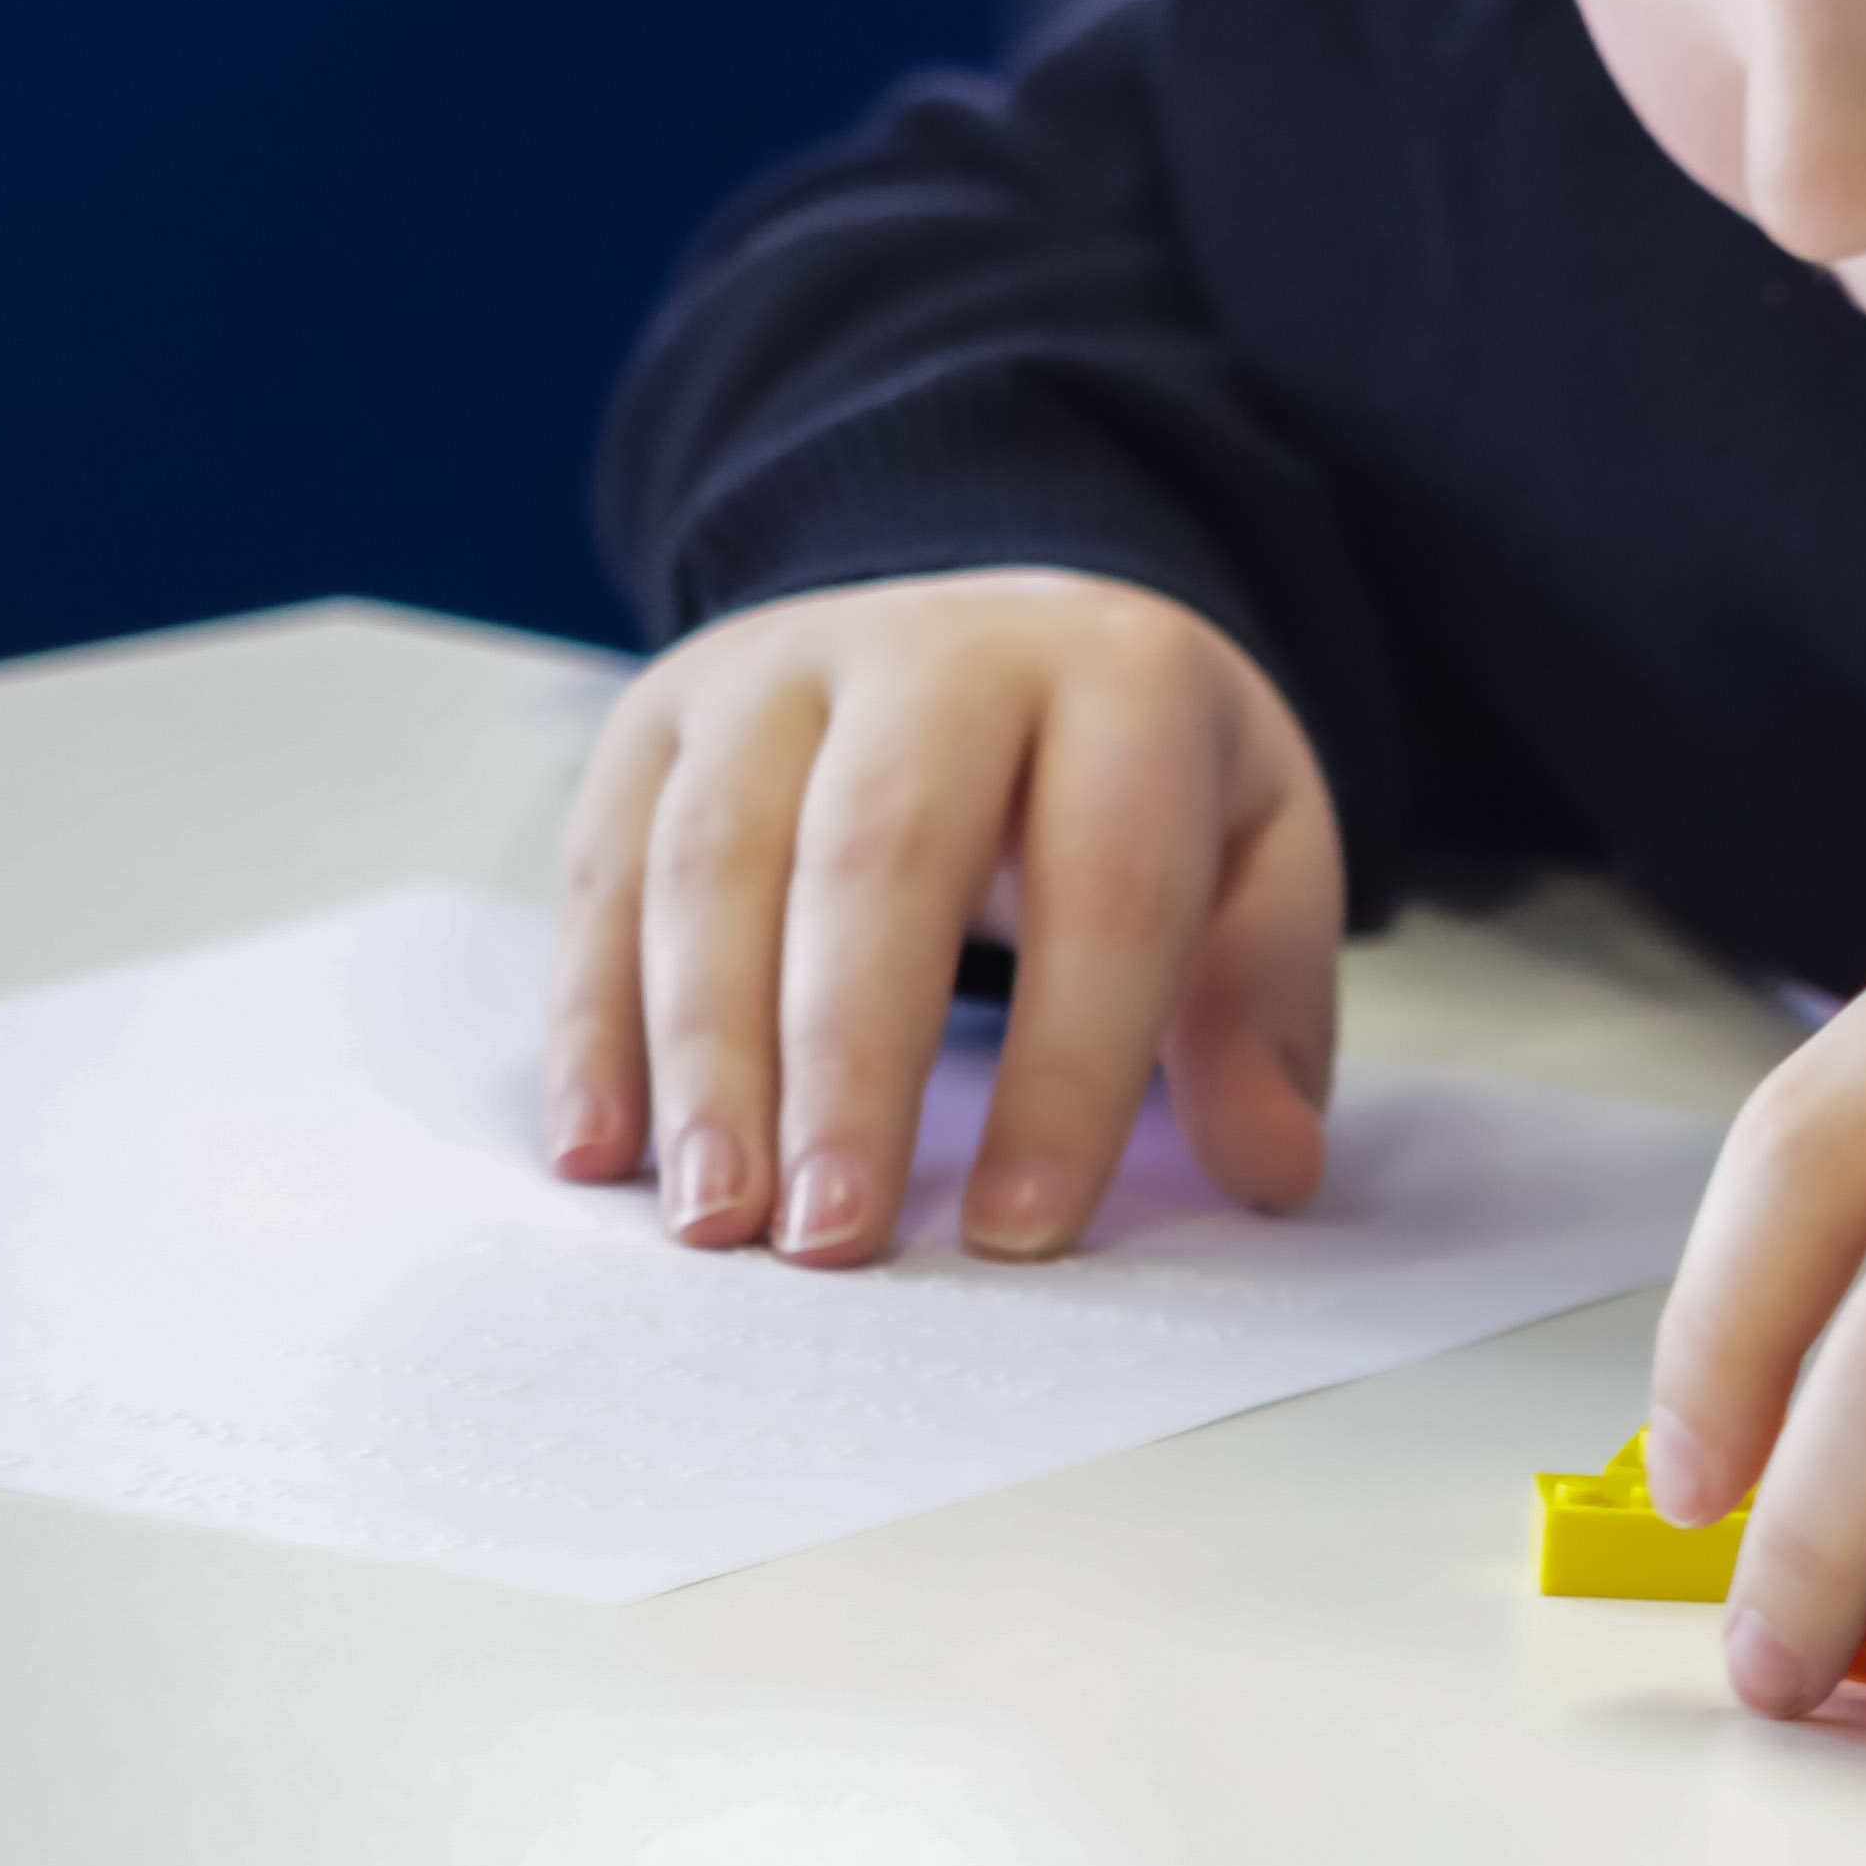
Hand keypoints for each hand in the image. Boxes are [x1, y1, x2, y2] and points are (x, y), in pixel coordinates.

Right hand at [547, 571, 1346, 1266]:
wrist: (1005, 625)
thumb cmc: (1134, 777)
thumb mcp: (1256, 855)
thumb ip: (1264, 1009)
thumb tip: (1271, 1170)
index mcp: (1121, 677)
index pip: (1107, 884)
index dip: (1071, 1067)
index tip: (1024, 1230)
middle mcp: (936, 650)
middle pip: (879, 854)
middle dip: (849, 1061)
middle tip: (833, 1240)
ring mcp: (776, 671)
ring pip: (716, 860)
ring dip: (705, 1057)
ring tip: (721, 1221)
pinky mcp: (661, 713)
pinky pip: (603, 869)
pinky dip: (594, 1020)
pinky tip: (603, 1154)